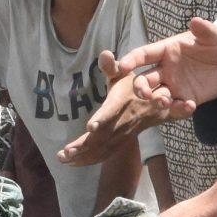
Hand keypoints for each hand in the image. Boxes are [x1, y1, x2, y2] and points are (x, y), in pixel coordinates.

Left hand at [59, 57, 176, 166]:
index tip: (89, 128)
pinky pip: (103, 155)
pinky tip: (72, 163)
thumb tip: (104, 53)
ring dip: (82, 157)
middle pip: (102, 137)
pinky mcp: (118, 144)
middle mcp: (121, 123)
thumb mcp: (123, 72)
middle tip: (64, 154)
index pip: (111, 113)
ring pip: (101, 150)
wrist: (154, 105)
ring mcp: (120, 137)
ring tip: (62, 159)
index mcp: (121, 105)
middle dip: (83, 147)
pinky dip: (88, 161)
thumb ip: (112, 66)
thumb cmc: (133, 86)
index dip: (102, 120)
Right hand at [112, 18, 216, 114]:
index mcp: (166, 50)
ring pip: (156, 95)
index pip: (143, 55)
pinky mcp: (185, 98)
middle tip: (144, 94)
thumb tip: (195, 21)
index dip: (131, 60)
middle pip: (144, 79)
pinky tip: (189, 106)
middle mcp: (165, 69)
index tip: (122, 68)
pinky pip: (177, 106)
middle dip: (140, 88)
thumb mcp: (215, 37)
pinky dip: (179, 109)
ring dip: (157, 100)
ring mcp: (174, 85)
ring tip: (166, 101)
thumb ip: (205, 30)